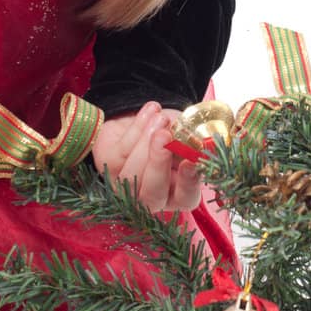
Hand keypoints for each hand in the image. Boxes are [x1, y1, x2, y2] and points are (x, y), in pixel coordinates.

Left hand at [89, 102, 204, 212]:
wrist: (147, 115)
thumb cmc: (174, 130)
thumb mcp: (189, 135)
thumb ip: (195, 144)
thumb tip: (202, 144)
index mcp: (178, 194)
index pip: (186, 199)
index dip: (188, 183)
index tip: (190, 161)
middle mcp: (151, 197)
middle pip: (152, 196)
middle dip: (157, 165)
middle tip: (165, 136)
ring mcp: (126, 186)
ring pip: (131, 175)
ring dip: (145, 142)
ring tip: (160, 118)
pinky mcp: (108, 167)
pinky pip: (119, 153)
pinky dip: (136, 129)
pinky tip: (151, 111)